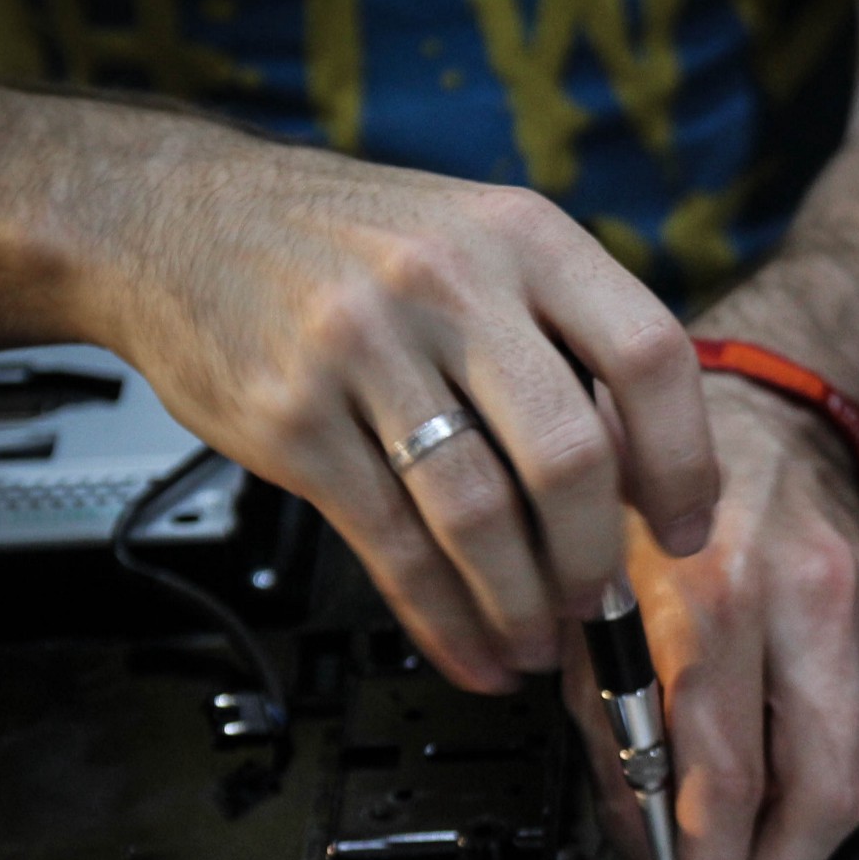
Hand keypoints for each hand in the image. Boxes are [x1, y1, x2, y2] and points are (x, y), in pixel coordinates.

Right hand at [84, 129, 719, 693]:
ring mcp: (365, 348)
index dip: (684, 461)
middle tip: (597, 603)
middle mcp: (451, 284)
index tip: (685, 529)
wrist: (173, 212)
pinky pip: (392, 545)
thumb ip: (559, 335)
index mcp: (524, 237)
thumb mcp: (476, 239)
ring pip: (480, 515)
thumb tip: (641, 477)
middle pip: (571, 455)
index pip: (651, 356)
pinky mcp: (293, 417)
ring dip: (520, 605)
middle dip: (596, 557)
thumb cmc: (349, 242)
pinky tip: (468, 647)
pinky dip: (442, 618)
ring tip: (534, 642)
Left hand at [566, 377, 858, 859]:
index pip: (723, 779)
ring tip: (747, 837)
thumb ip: (615, 738)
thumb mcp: (594, 615)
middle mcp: (806, 600)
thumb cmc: (656, 505)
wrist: (763, 413)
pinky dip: (824, 768)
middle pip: (826, 793)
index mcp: (712, 595)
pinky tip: (782, 759)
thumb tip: (648, 857)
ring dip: (800, 827)